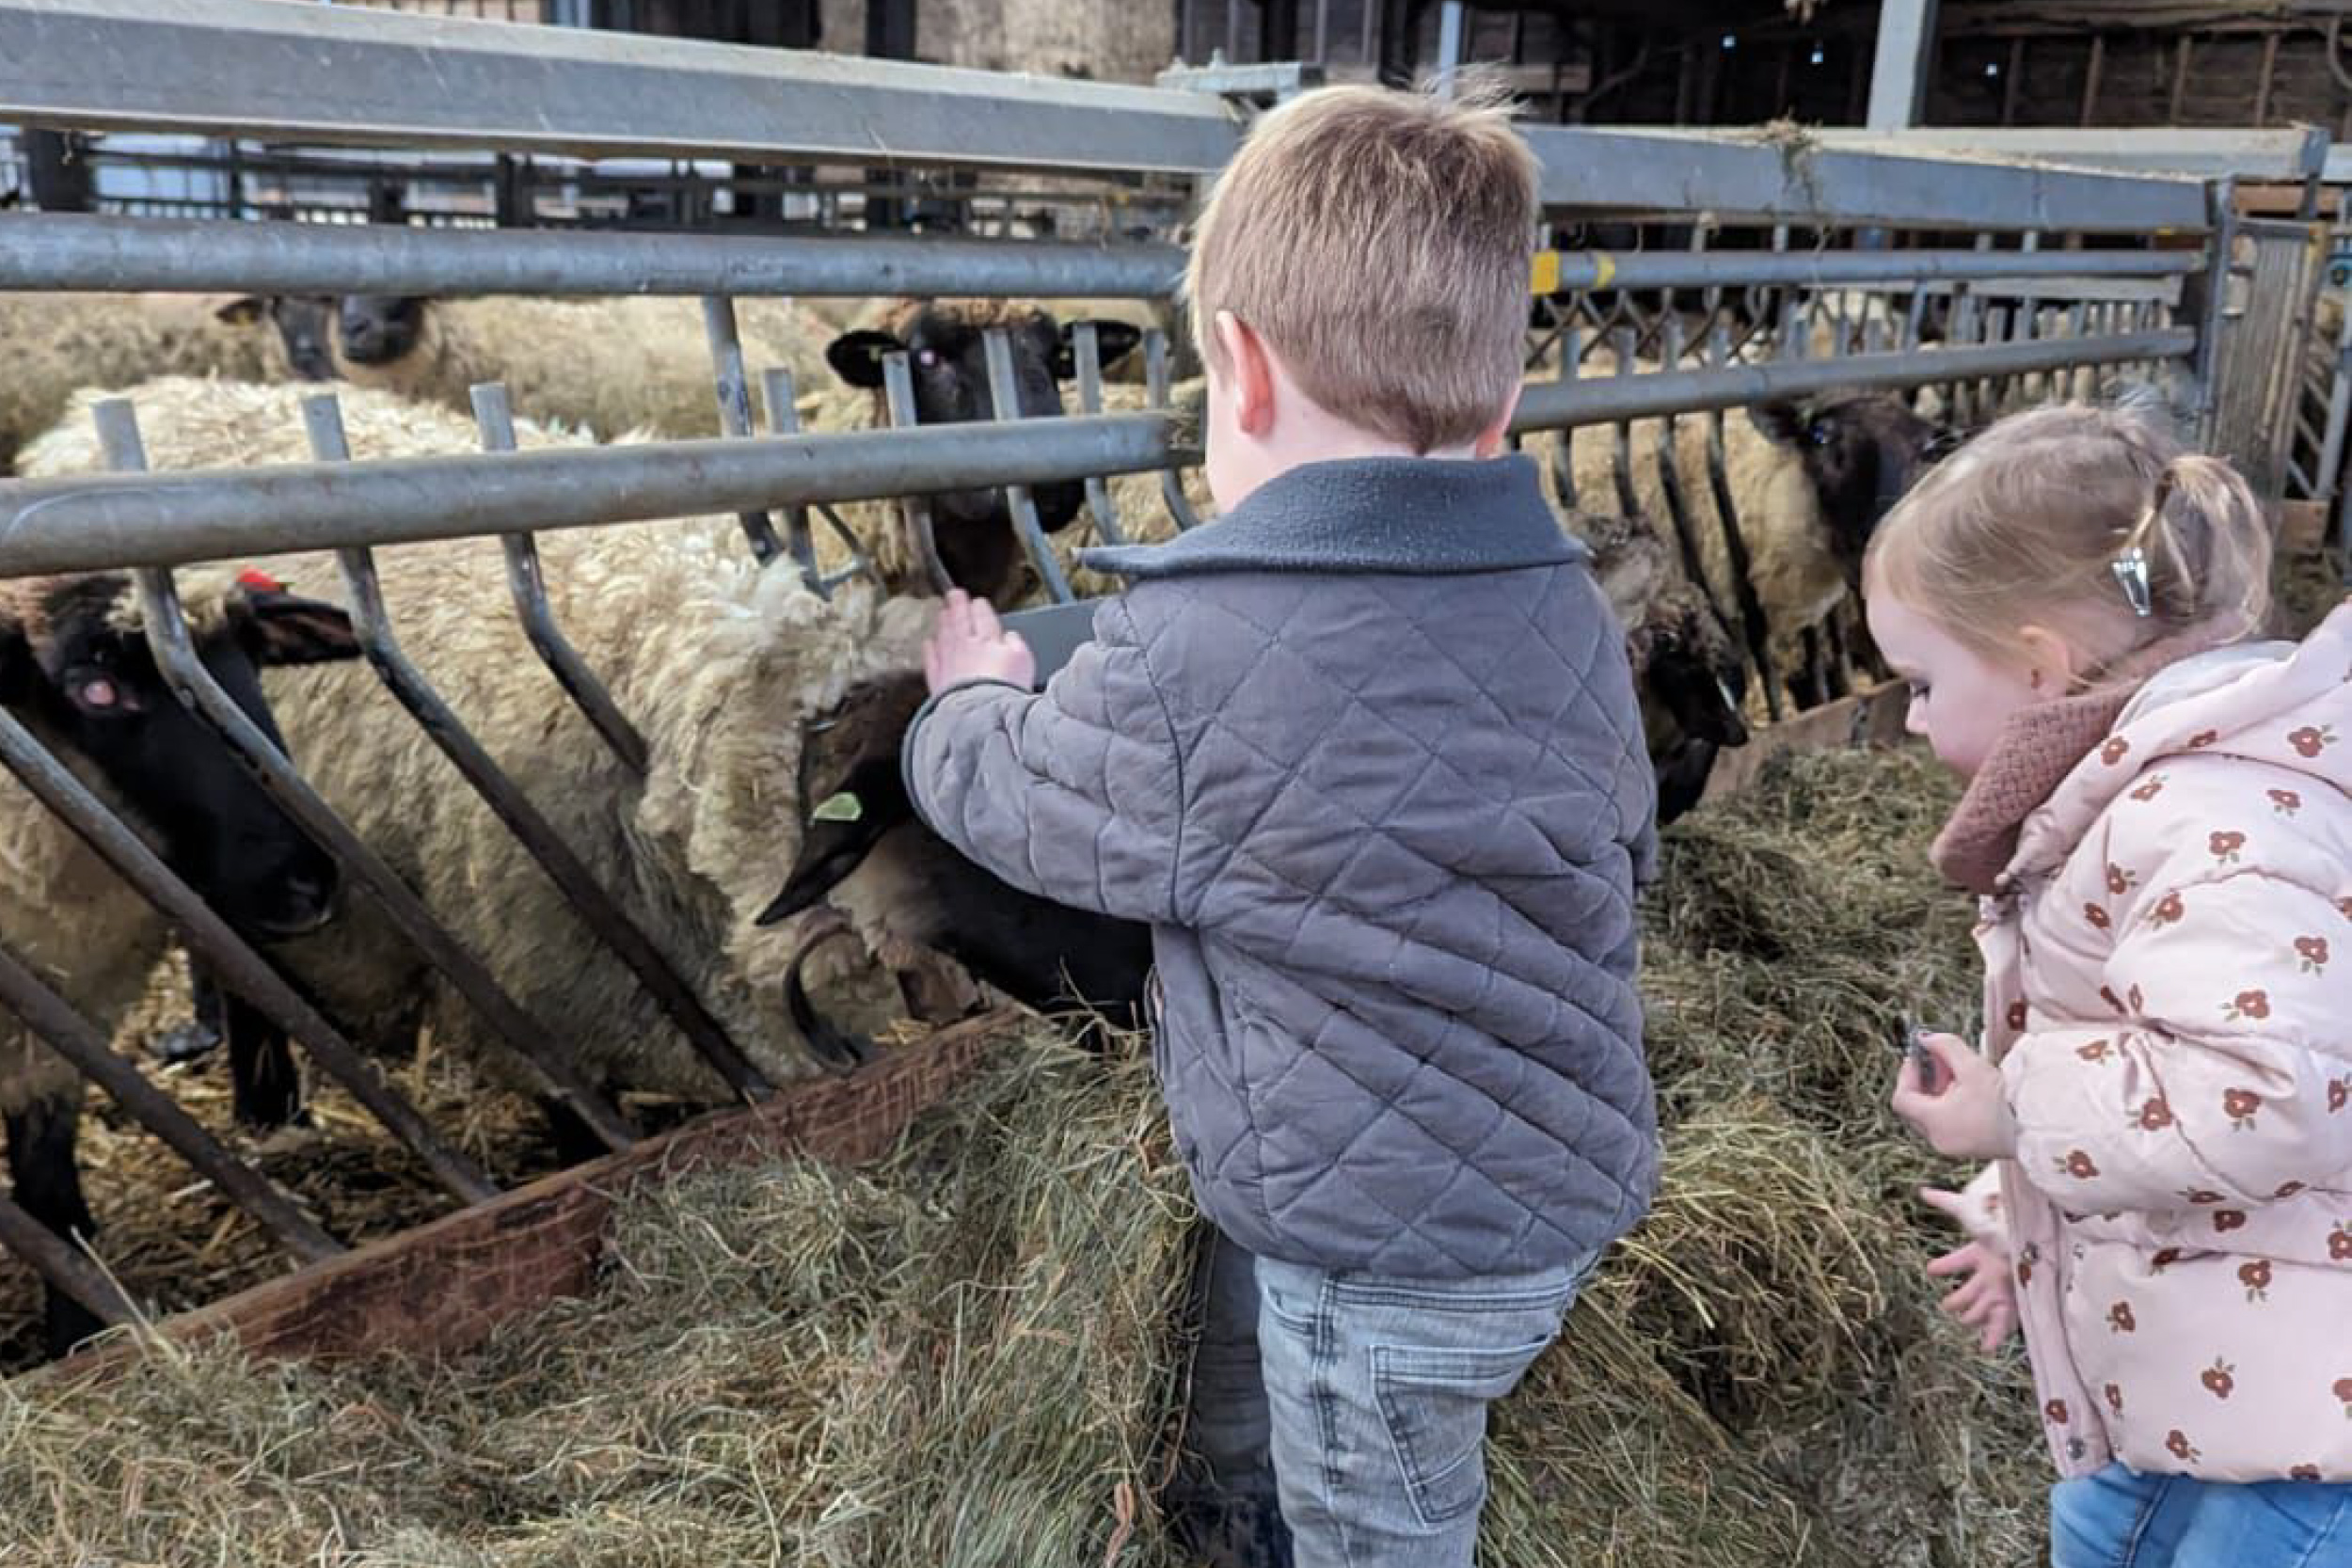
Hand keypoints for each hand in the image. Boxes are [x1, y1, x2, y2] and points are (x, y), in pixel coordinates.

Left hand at [923, 589, 1034, 695]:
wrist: (980, 714)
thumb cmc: (1005, 691)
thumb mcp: (1024, 661)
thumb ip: (1016, 643)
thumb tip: (1010, 636)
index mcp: (989, 640)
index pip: (983, 616)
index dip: (979, 606)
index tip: (977, 601)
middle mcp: (966, 646)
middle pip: (960, 620)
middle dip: (957, 604)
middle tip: (953, 594)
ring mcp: (949, 662)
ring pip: (944, 635)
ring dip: (943, 621)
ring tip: (942, 612)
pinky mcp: (938, 680)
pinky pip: (931, 658)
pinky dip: (929, 648)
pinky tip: (928, 642)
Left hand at [1891, 1033, 2017, 1160]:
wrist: (2038, 1127)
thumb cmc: (2007, 1101)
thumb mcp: (1973, 1066)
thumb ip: (1946, 1047)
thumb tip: (1927, 1038)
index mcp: (1935, 1122)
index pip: (1901, 1099)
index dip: (1907, 1075)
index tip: (1919, 1058)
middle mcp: (1939, 1139)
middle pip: (1915, 1108)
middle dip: (1924, 1082)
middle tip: (1939, 1062)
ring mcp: (1954, 1147)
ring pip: (1933, 1116)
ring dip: (1939, 1093)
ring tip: (1961, 1074)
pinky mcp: (1970, 1148)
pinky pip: (1949, 1125)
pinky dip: (1952, 1107)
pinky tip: (1971, 1092)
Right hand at [1919, 1208, 2019, 1352]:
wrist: (2028, 1240)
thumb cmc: (1999, 1226)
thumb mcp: (1969, 1211)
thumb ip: (1946, 1202)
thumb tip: (1924, 1190)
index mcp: (1980, 1252)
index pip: (1957, 1260)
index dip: (1944, 1266)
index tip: (1930, 1269)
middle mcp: (1990, 1273)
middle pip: (1970, 1290)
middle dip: (1959, 1299)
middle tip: (1947, 1306)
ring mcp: (2001, 1289)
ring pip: (1982, 1308)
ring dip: (1972, 1316)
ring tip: (1964, 1322)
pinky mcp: (2013, 1302)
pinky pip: (2000, 1322)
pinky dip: (1992, 1336)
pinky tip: (1985, 1347)